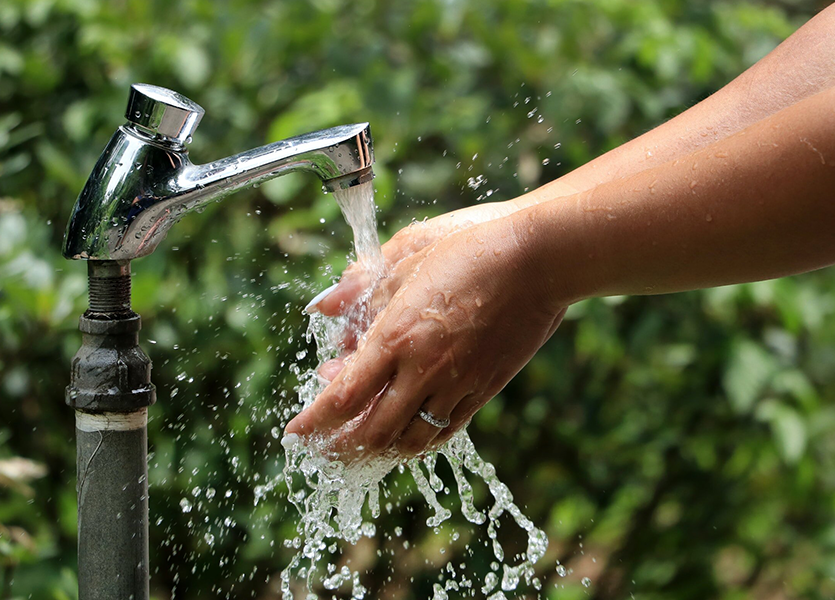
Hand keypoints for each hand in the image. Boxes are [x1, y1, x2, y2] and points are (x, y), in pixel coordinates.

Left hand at [287, 214, 567, 457]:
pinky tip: (406, 438)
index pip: (343, 396)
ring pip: (410, 439)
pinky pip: (445, 430)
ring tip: (359, 451)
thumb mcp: (406, 258)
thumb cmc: (470, 249)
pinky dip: (417, 442)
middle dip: (340, 448)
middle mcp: (423, 369)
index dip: (315, 421)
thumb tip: (322, 306)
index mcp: (396, 336)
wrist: (539, 259)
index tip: (295, 433)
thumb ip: (361, 289)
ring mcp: (457, 384)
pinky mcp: (485, 388)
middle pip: (372, 430)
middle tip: (323, 452)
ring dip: (378, 451)